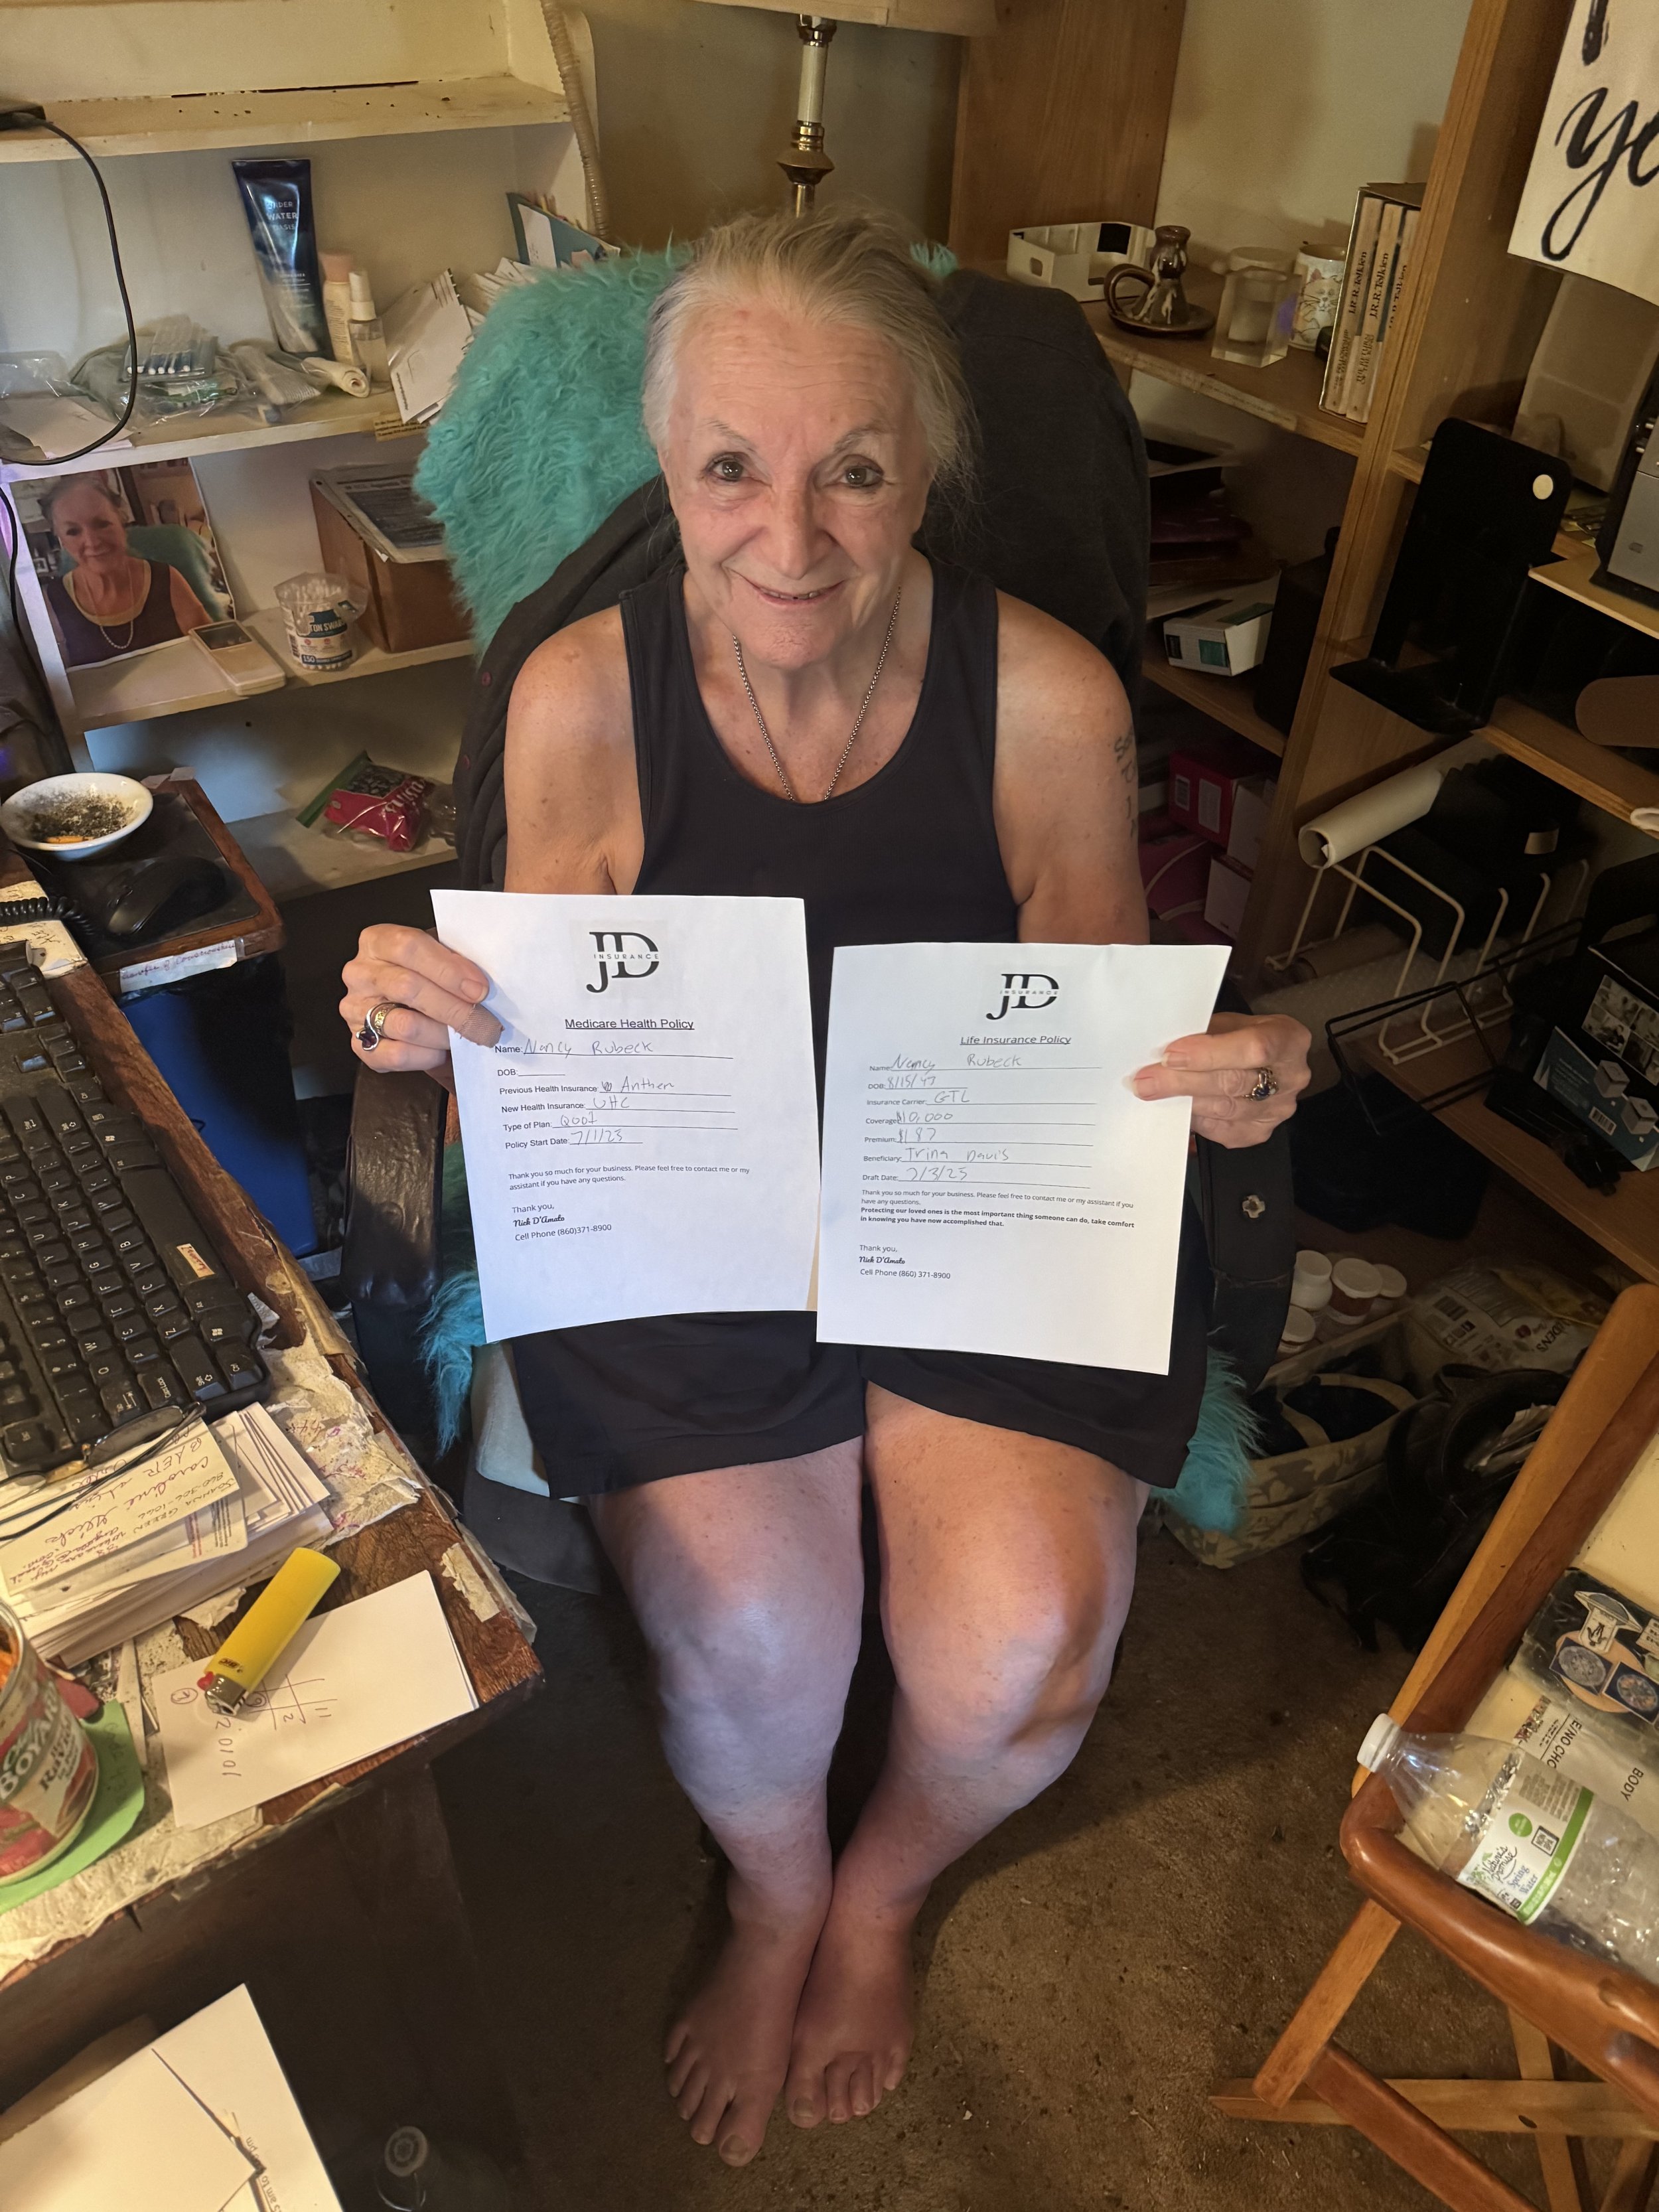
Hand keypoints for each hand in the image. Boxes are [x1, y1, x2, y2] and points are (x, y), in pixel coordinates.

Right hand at [340, 923, 501, 1087]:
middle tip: (486, 1024)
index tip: (480, 990)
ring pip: (405, 1025)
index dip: (448, 970)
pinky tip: (441, 1051)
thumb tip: (478, 988)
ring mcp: (354, 1010)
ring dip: (444, 1034)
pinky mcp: (359, 1045)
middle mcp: (359, 973)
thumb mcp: (437, 956)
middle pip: (408, 988)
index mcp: (377, 941)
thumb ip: (453, 963)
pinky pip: (396, 1055)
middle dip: (455, 1008)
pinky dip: (426, 1056)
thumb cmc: (427, 975)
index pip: (409, 947)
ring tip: (468, 1037)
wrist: (405, 1004)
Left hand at [1130, 1010, 1310, 1147]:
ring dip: (1183, 1102)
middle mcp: (1291, 1077)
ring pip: (1224, 1110)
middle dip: (1183, 1082)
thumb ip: (1206, 1034)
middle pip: (1233, 1083)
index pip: (1252, 1048)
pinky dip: (1194, 1119)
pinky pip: (1221, 1131)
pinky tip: (1176, 1108)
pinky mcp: (1260, 1132)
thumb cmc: (1246, 1037)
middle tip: (1146, 1080)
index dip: (1209, 1053)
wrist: (1269, 1062)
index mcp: (1288, 1039)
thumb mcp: (1232, 1023)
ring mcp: (1278, 1109)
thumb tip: (1163, 1050)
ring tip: (1152, 1092)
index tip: (1170, 1055)